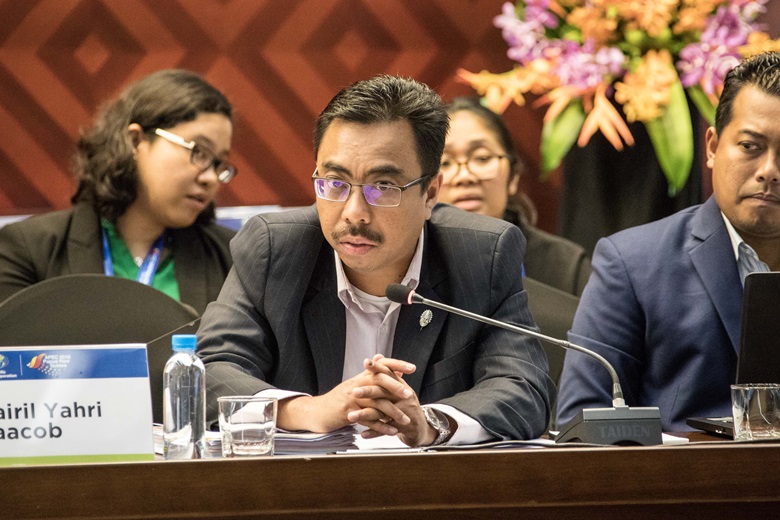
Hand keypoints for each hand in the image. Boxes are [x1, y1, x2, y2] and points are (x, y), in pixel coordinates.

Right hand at [276, 355, 415, 433]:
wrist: (316, 411)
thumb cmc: (338, 400)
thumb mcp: (355, 384)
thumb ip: (371, 375)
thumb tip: (386, 361)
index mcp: (360, 377)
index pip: (380, 365)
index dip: (397, 364)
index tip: (412, 367)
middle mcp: (357, 385)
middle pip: (379, 382)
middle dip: (396, 388)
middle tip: (410, 395)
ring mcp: (351, 399)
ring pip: (375, 403)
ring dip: (392, 413)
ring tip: (405, 420)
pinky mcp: (348, 413)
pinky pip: (368, 420)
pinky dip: (381, 427)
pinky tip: (392, 431)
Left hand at [349, 355, 437, 446]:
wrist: (420, 429)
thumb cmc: (406, 407)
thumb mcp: (399, 389)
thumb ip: (387, 374)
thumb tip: (378, 356)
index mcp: (401, 385)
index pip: (388, 374)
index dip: (377, 368)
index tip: (365, 362)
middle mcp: (404, 397)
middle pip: (384, 392)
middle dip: (368, 392)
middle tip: (353, 392)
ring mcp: (405, 412)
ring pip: (382, 412)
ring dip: (365, 415)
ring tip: (351, 416)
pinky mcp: (403, 427)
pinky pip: (386, 430)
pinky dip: (374, 432)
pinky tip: (362, 434)